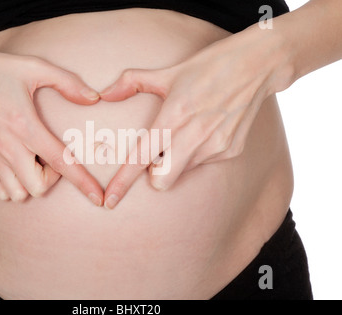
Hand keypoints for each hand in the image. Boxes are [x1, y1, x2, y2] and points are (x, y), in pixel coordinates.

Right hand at [0, 42, 103, 204]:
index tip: (97, 198)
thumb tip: (94, 98)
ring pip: (19, 194)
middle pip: (38, 187)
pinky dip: (15, 186)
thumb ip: (67, 82)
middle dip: (53, 178)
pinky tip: (19, 166)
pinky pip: (1, 191)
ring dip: (33, 184)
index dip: (82, 182)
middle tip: (50, 155)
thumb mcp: (33, 66)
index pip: (60, 161)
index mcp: (25, 126)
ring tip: (34, 161)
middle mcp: (8, 148)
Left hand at [100, 28, 293, 208]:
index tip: (109, 201)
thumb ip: (131, 82)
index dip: (122, 183)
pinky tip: (206, 131)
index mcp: (173, 117)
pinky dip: (197, 154)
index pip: (140, 158)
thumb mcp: (167, 72)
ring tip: (187, 132)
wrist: (255, 66)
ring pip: (182, 173)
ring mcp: (215, 146)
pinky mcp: (230, 151)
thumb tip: (104, 94)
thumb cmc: (207, 67)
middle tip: (159, 152)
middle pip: (161, 182)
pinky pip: (203, 164)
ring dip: (176, 162)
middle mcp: (194, 136)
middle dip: (154, 174)